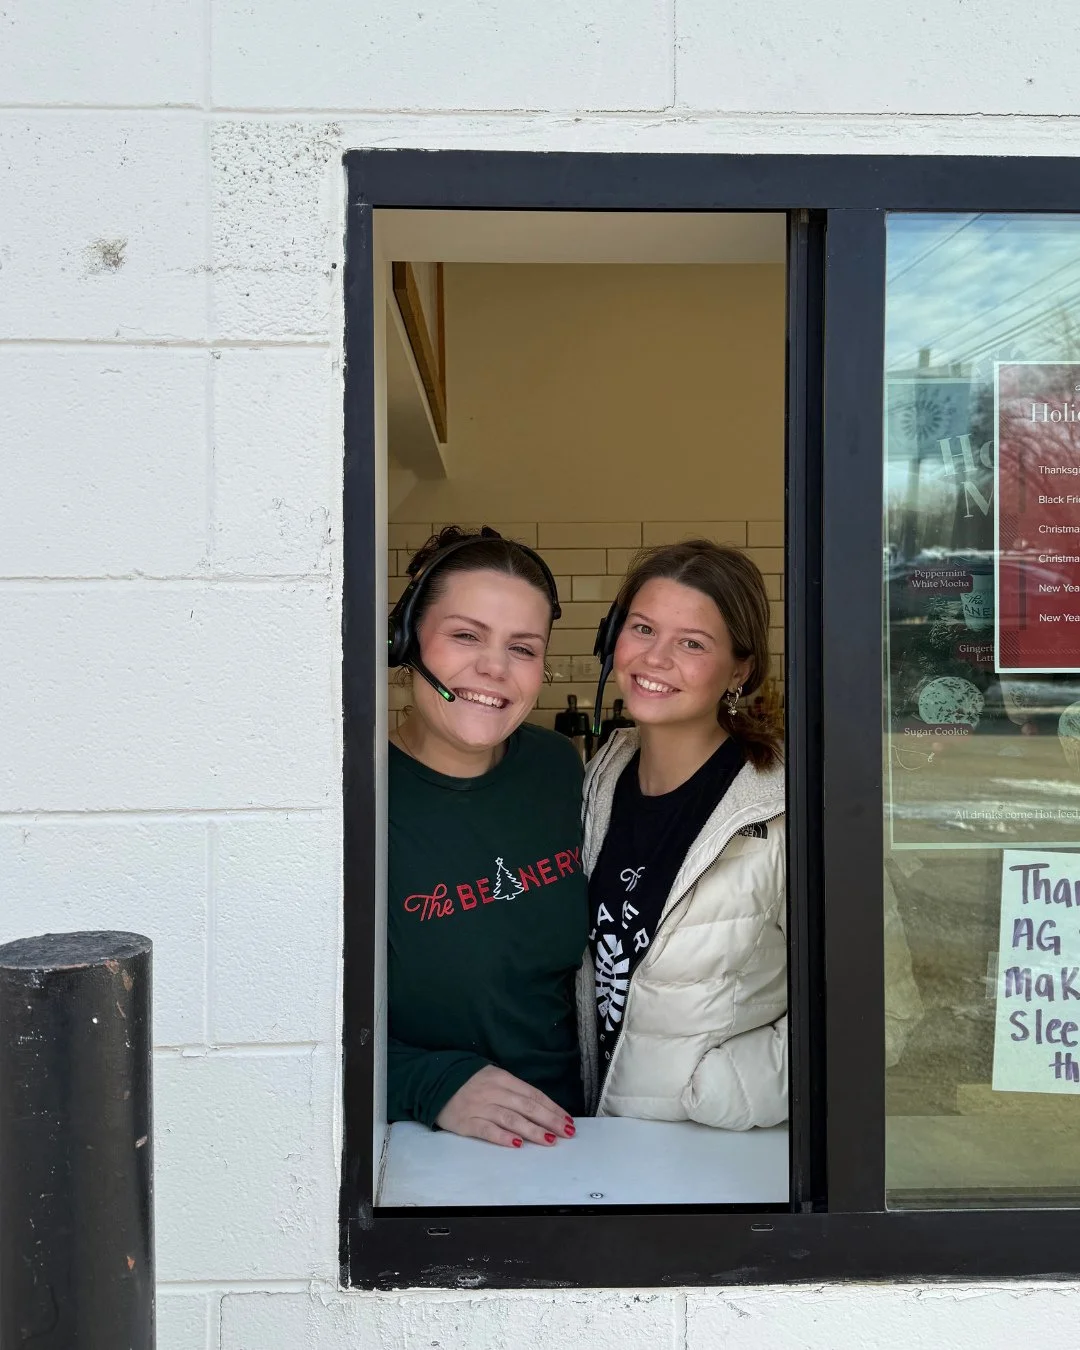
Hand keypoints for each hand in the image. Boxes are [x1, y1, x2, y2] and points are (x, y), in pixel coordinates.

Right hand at [435, 1065, 574, 1148]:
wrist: (434, 1083)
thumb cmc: (468, 1082)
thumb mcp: (492, 1077)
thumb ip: (513, 1090)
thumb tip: (540, 1107)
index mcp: (502, 1078)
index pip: (533, 1094)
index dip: (552, 1107)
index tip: (567, 1119)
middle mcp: (494, 1092)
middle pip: (527, 1106)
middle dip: (550, 1120)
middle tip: (567, 1132)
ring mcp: (480, 1107)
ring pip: (512, 1119)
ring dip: (533, 1131)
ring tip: (550, 1140)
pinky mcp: (467, 1123)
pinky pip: (488, 1131)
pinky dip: (504, 1137)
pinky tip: (518, 1144)